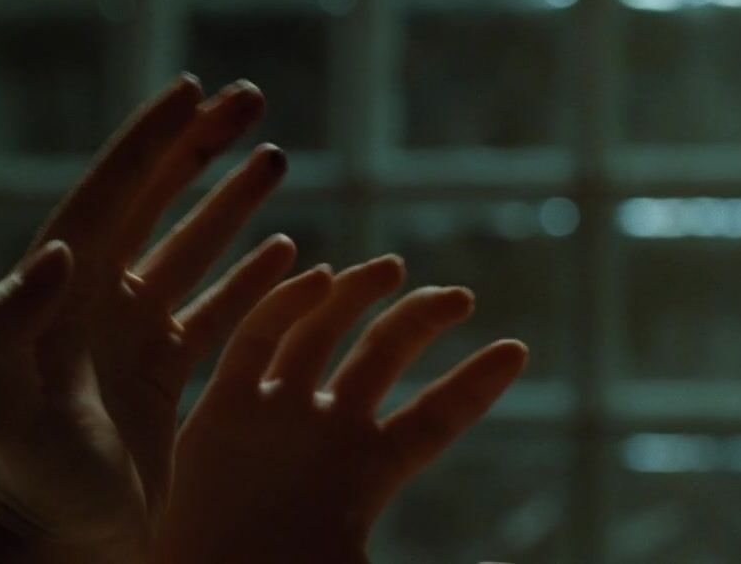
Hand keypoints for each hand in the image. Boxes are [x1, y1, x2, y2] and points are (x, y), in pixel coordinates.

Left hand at [0, 74, 292, 561]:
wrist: (66, 543)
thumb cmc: (36, 482)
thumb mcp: (8, 408)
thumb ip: (9, 327)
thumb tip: (60, 250)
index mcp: (64, 295)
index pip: (112, 195)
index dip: (152, 141)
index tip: (193, 92)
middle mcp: (98, 301)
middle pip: (155, 202)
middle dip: (200, 149)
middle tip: (250, 102)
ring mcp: (133, 332)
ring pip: (192, 246)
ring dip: (232, 201)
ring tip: (275, 159)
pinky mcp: (163, 368)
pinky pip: (217, 304)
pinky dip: (251, 274)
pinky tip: (286, 251)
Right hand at [156, 255, 528, 562]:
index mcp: (372, 470)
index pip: (436, 415)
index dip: (474, 384)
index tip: (517, 350)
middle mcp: (328, 430)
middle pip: (383, 356)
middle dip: (421, 320)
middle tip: (460, 296)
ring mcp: (276, 413)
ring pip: (322, 332)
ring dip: (356, 295)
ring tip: (394, 270)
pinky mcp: (223, 408)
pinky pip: (255, 340)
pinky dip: (282, 306)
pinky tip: (319, 278)